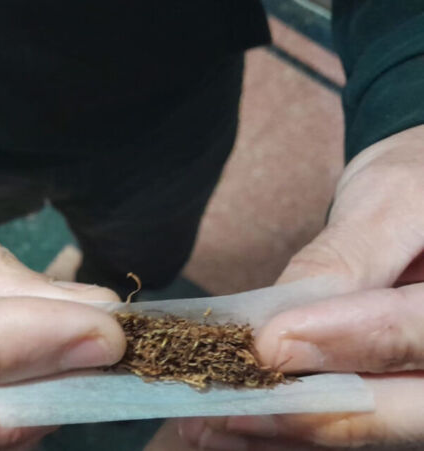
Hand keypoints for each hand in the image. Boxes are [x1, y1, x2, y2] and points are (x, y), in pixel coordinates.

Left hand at [178, 125, 423, 449]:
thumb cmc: (420, 187)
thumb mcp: (392, 202)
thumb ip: (343, 265)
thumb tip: (279, 336)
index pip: (423, 334)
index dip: (349, 342)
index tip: (272, 345)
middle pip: (403, 409)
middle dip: (307, 414)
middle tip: (224, 412)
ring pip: (374, 426)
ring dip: (290, 429)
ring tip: (211, 427)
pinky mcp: (405, 392)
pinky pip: (357, 419)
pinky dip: (295, 425)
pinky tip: (236, 427)